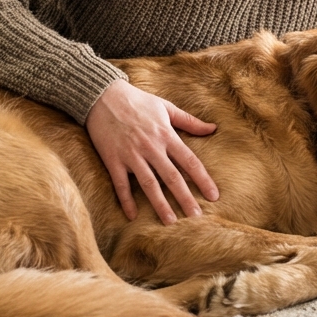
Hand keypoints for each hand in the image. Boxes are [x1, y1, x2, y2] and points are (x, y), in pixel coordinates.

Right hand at [86, 80, 218, 223]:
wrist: (102, 95)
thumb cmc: (137, 101)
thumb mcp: (166, 107)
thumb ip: (189, 121)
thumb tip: (213, 128)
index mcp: (166, 135)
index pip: (189, 161)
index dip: (203, 179)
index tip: (213, 196)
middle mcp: (151, 147)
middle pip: (171, 177)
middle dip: (185, 198)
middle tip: (197, 217)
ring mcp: (131, 155)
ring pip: (149, 184)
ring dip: (160, 204)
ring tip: (170, 221)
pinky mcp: (113, 160)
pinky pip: (120, 184)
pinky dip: (126, 201)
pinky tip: (132, 216)